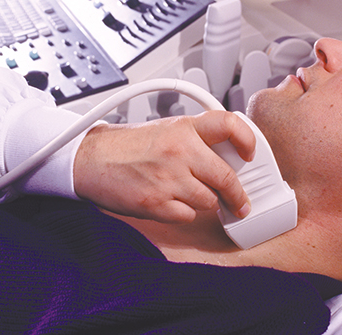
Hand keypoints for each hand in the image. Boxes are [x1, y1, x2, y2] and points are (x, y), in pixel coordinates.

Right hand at [73, 111, 255, 222]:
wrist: (91, 159)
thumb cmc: (129, 146)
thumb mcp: (169, 129)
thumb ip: (199, 139)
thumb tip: (233, 156)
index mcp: (185, 127)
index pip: (229, 124)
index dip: (247, 139)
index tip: (251, 154)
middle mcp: (180, 150)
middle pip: (227, 177)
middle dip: (237, 194)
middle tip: (241, 201)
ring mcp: (168, 178)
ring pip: (210, 201)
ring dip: (205, 201)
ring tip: (189, 193)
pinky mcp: (156, 203)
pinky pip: (188, 216)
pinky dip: (184, 213)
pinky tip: (171, 201)